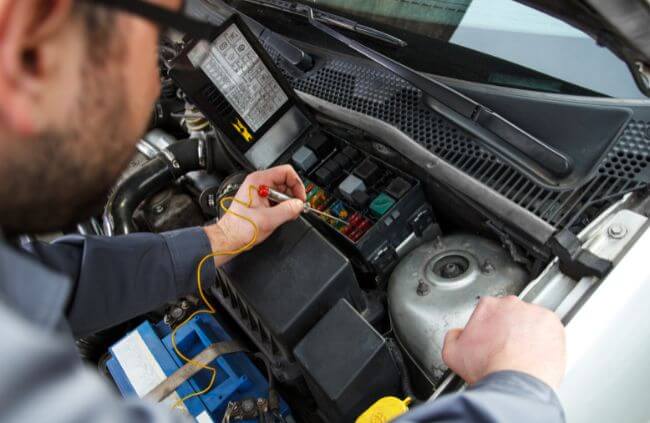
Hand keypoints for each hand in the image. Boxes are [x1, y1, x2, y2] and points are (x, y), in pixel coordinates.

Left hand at [203, 165, 305, 265]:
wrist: (229, 238)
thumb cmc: (239, 228)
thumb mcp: (268, 219)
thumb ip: (288, 210)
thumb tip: (299, 204)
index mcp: (258, 181)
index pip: (286, 172)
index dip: (297, 184)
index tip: (300, 198)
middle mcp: (258, 183)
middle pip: (285, 181)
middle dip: (293, 195)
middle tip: (296, 208)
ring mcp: (259, 192)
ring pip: (282, 191)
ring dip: (288, 203)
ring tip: (288, 214)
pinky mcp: (260, 201)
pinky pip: (277, 199)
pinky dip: (282, 207)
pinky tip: (281, 216)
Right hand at [442, 296, 565, 388]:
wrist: (516, 384)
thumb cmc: (488, 368)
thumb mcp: (452, 353)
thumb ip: (452, 336)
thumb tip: (457, 333)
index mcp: (487, 306)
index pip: (486, 310)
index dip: (486, 326)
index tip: (488, 338)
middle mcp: (511, 304)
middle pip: (509, 312)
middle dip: (507, 327)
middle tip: (504, 347)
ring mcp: (534, 313)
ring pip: (529, 319)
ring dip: (526, 331)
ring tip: (521, 352)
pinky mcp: (553, 324)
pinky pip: (548, 328)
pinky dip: (544, 338)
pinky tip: (535, 352)